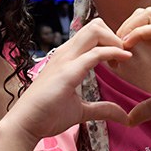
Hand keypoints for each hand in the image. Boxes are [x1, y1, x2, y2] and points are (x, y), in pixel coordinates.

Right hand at [8, 19, 131, 142]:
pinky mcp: (67, 72)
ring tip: (122, 59)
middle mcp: (66, 53)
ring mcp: (65, 60)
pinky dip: (113, 52)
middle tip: (123, 58)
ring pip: (95, 30)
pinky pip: (94, 53)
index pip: (92, 33)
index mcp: (67, 57)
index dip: (111, 41)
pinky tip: (124, 59)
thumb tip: (124, 116)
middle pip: (95, 25)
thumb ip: (102, 109)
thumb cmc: (47, 116)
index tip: (121, 60)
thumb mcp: (81, 111)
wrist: (25, 125)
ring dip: (114, 41)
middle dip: (115, 36)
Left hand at [116, 7, 150, 124]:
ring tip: (117, 48)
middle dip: (122, 27)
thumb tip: (130, 120)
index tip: (112, 60)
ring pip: (147, 14)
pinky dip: (139, 34)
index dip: (123, 39)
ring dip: (127, 27)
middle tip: (111, 50)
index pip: (141, 28)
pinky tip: (128, 48)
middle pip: (141, 13)